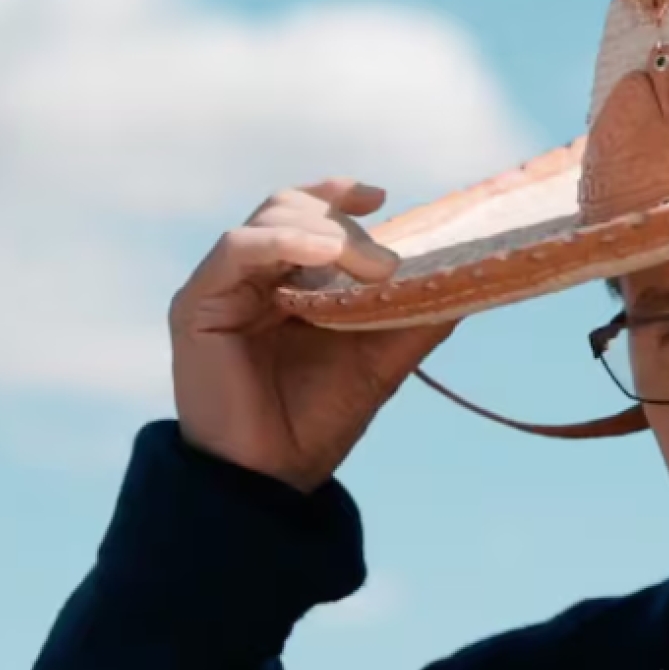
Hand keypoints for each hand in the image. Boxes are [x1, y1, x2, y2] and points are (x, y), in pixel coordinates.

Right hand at [168, 179, 454, 492]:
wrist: (275, 475)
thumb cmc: (321, 417)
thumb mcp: (384, 356)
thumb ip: (420, 314)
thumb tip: (470, 276)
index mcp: (286, 280)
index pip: (305, 211)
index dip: (338, 194)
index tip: (381, 197)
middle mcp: (251, 277)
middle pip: (291, 207)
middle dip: (347, 224)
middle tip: (389, 264)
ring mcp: (222, 288)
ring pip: (270, 218)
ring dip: (329, 230)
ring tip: (374, 267)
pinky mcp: (198, 305)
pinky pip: (239, 249)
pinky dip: (286, 240)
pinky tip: (326, 253)